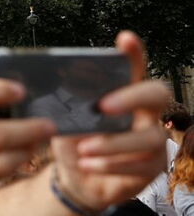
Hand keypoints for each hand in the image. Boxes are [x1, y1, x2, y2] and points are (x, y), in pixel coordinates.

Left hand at [52, 31, 169, 212]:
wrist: (75, 177)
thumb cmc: (74, 140)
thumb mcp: (66, 118)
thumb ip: (69, 100)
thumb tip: (58, 78)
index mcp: (123, 95)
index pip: (134, 68)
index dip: (134, 53)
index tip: (125, 39)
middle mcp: (145, 113)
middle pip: (158, 94)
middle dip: (132, 97)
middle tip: (102, 106)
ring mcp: (153, 140)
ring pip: (149, 137)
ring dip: (113, 143)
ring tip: (83, 149)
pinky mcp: (151, 167)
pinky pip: (139, 166)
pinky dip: (109, 165)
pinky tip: (87, 164)